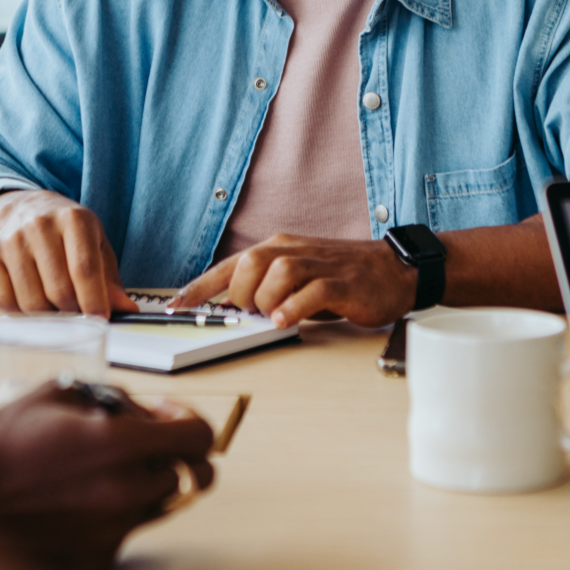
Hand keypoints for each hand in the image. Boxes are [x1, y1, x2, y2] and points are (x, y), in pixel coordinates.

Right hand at [0, 189, 134, 316]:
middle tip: (79, 316)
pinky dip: (21, 315)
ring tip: (58, 310)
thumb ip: (110, 280)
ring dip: (49, 318)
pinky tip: (33, 306)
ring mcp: (11, 239)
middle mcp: (39, 225)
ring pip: (31, 302)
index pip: (84, 268)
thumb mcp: (97, 247)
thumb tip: (126, 310)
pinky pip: (3, 302)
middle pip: (58, 290)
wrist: (27, 210)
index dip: (94, 301)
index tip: (100, 320)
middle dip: (74, 313)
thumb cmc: (70, 236)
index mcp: (73, 219)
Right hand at [0, 383, 215, 569]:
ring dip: (140, 484)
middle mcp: (126, 492)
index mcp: (119, 445)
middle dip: (164, 455)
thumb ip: (115, 398)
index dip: (189, 424)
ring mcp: (114, 532)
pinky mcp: (98, 562)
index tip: (169, 420)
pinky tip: (68, 503)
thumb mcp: (55, 393)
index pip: (199, 438)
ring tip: (90, 473)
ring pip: (158, 504)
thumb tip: (151, 413)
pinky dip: (110, 515)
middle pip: (185, 474)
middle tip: (131, 446)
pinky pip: (125, 531)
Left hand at [170, 233, 417, 327]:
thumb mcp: (297, 279)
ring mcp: (319, 265)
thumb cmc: (341, 277)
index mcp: (278, 248)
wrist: (394, 270)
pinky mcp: (342, 283)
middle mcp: (294, 251)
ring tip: (271, 317)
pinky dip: (293, 308)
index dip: (199, 287)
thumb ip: (267, 289)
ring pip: (277, 273)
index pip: (229, 265)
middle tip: (252, 313)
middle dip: (240, 294)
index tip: (175, 306)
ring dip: (266, 300)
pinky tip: (285, 321)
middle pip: (249, 263)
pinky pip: (312, 291)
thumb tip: (233, 310)